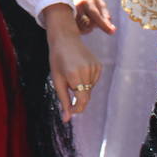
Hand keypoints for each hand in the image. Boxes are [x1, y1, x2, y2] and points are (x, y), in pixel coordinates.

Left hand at [41, 4, 101, 121]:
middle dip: (78, 99)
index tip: (70, 111)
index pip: (82, 100)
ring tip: (72, 76)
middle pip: (86, 96)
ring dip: (82, 89)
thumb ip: (63, 100)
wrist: (65, 38)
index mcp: (74, 75)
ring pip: (90, 89)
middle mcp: (87, 71)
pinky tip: (79, 71)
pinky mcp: (99, 65)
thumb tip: (66, 119)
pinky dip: (87, 81)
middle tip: (68, 91)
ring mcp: (95, 67)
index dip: (77, 109)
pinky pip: (94, 81)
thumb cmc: (57, 59)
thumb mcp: (57, 80)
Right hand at [74, 0, 114, 34]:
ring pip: (82, 28)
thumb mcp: (100, 4)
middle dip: (94, 25)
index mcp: (86, 2)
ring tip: (89, 20)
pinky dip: (82, 29)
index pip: (96, 16)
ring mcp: (70, 13)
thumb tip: (112, 30)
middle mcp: (76, 7)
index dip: (104, 25)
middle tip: (96, 20)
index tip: (112, 32)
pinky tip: (83, 23)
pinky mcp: (66, 18)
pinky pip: (76, 29)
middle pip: (88, 24)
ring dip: (88, 28)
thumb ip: (106, 17)